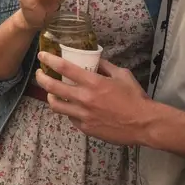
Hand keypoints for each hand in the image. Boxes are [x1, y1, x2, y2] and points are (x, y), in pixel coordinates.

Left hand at [35, 55, 156, 145]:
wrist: (145, 124)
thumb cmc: (135, 98)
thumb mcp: (122, 75)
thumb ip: (105, 66)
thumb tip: (94, 59)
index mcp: (93, 83)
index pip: (64, 68)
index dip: (49, 60)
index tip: (42, 56)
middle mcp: (84, 99)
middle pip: (53, 87)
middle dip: (42, 78)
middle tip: (40, 74)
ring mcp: (83, 115)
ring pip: (56, 105)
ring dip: (51, 96)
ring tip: (51, 92)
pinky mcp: (86, 128)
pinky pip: (70, 118)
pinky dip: (69, 111)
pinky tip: (72, 107)